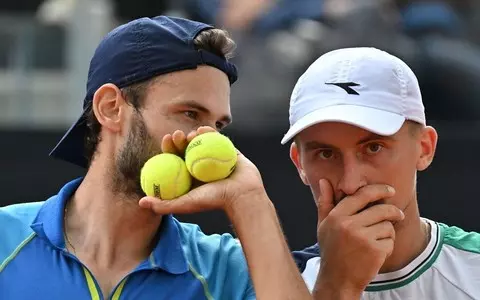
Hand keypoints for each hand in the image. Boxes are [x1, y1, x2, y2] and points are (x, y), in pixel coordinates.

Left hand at [138, 126, 265, 215]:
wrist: (242, 195)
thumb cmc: (214, 200)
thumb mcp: (186, 204)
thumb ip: (165, 204)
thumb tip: (141, 201)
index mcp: (190, 176)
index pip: (175, 159)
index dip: (168, 148)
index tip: (166, 139)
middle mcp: (201, 166)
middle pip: (186, 149)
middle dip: (180, 139)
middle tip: (177, 134)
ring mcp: (215, 158)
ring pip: (201, 143)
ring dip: (194, 135)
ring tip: (192, 134)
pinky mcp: (228, 152)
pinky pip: (218, 139)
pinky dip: (210, 132)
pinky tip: (204, 128)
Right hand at [315, 179, 404, 294]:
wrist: (337, 280)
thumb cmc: (331, 250)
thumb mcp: (324, 225)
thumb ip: (325, 202)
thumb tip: (324, 181)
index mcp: (336, 216)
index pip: (362, 195)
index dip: (379, 190)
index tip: (390, 190)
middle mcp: (349, 225)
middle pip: (381, 209)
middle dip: (392, 211)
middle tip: (397, 215)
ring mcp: (363, 238)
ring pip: (388, 225)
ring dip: (387, 232)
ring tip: (377, 240)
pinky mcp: (375, 251)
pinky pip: (390, 240)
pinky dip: (388, 246)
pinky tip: (376, 252)